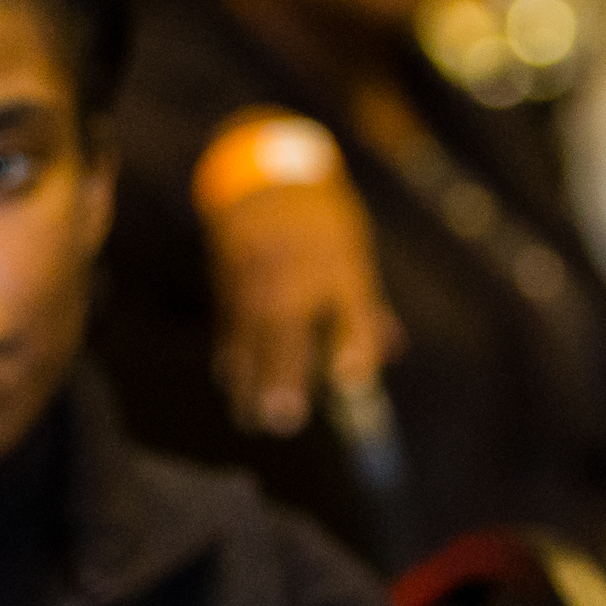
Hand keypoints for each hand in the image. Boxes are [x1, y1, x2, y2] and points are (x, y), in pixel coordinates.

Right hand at [205, 176, 401, 436]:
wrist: (262, 184)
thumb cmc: (318, 225)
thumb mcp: (352, 261)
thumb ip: (362, 314)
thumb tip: (379, 361)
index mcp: (325, 273)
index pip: (338, 320)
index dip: (344, 352)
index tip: (337, 389)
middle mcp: (285, 282)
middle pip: (282, 339)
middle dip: (279, 382)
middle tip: (279, 421)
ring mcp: (251, 285)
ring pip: (249, 339)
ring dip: (249, 381)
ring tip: (250, 417)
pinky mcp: (227, 287)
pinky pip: (228, 328)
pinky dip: (230, 356)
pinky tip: (230, 380)